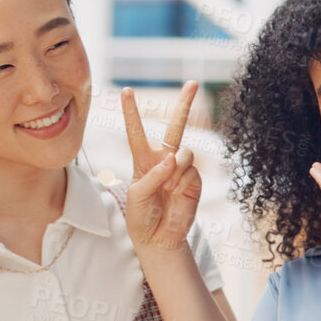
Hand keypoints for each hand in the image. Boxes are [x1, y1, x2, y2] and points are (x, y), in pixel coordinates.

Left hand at [120, 81, 202, 253]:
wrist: (158, 238)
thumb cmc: (141, 216)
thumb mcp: (138, 194)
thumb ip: (155, 173)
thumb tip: (177, 156)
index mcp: (143, 159)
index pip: (136, 131)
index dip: (131, 111)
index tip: (125, 90)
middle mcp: (164, 160)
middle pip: (175, 127)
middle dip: (184, 105)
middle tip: (193, 83)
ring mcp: (181, 169)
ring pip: (184, 152)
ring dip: (176, 168)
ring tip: (169, 187)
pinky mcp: (194, 182)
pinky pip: (191, 171)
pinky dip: (183, 181)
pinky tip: (177, 194)